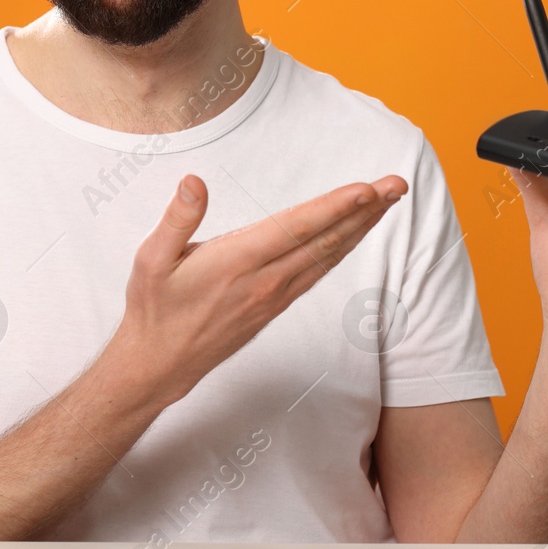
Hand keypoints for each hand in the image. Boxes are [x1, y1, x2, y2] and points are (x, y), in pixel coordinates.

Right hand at [108, 172, 408, 402]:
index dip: (334, 207)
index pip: (295, 228)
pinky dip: (341, 249)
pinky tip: (353, 235)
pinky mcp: (275, 306)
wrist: (159, 365)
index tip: (366, 188)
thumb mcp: (151, 260)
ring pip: (327, 256)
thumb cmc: (154, 309)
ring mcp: (273, 296)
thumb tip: (195, 182)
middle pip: (324, 240)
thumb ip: (178, 219)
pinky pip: (317, 272)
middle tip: (397, 184)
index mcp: (235, 262)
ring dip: (360, 227)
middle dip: (364, 210)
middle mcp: (263, 280)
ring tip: (385, 202)